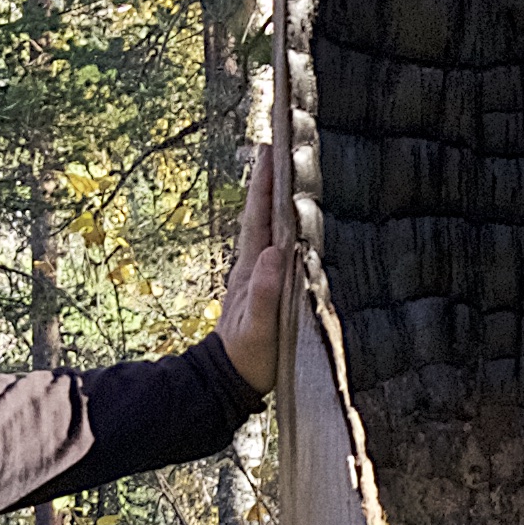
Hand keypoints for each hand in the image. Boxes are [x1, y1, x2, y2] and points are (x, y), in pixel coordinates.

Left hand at [219, 143, 287, 393]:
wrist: (232, 379)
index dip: (264, 184)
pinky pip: (275, 244)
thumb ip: (265, 292)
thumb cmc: (249, 356)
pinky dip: (282, 224)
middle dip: (268, 179)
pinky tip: (291, 219)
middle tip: (276, 144)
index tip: (271, 150)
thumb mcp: (258, 326)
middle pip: (261, 213)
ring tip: (284, 169)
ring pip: (267, 226)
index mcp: (251, 268)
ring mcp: (258, 273)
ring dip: (274, 198)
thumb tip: (273, 252)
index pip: (259, 217)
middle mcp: (254, 264)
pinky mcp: (266, 285)